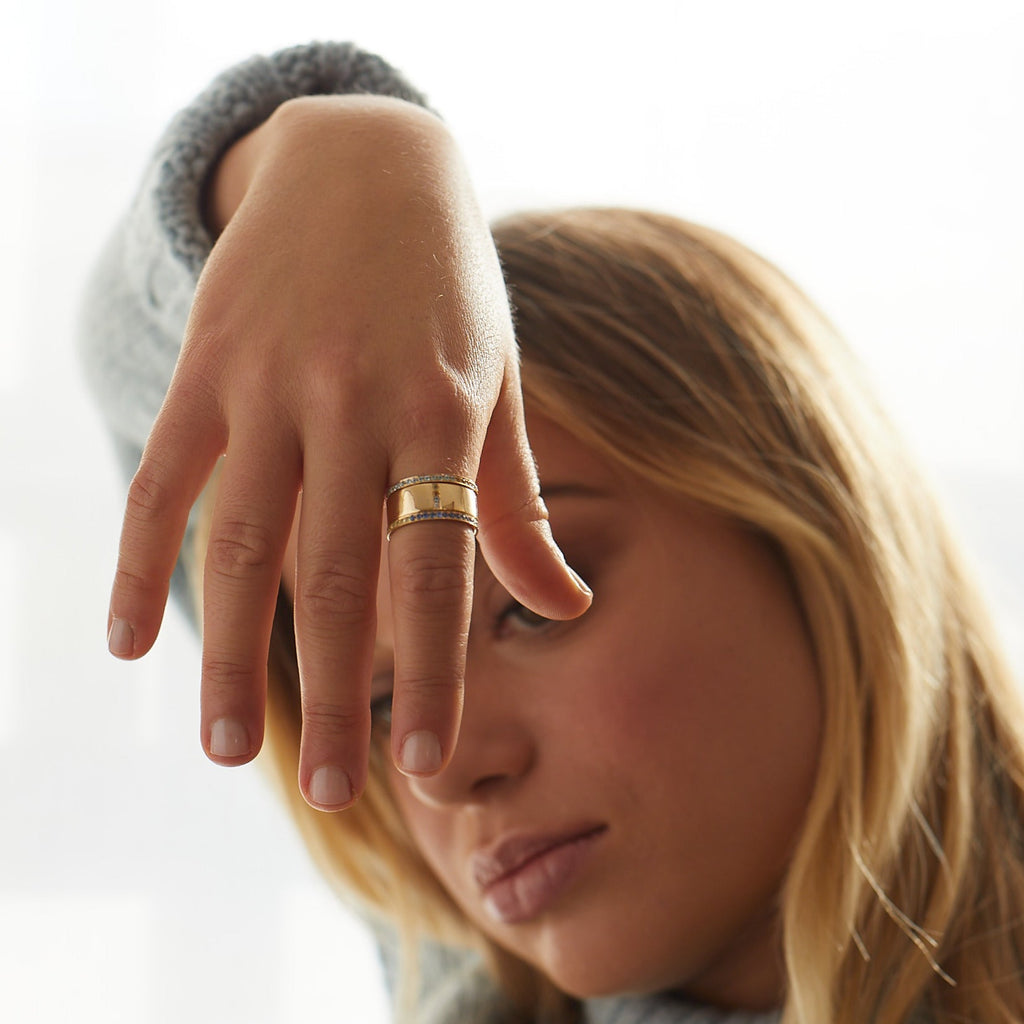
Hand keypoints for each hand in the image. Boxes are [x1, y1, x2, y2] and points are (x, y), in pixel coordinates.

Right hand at [106, 95, 590, 808]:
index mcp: (442, 412)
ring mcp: (269, 384)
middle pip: (335, 576)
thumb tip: (564, 609)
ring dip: (231, 655)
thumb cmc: (450, 289)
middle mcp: (354, 402)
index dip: (435, 672)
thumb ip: (517, 504)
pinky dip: (140, 561)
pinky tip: (128, 641)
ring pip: (242, 543)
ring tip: (228, 753)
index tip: (428, 763)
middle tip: (334, 793)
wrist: (366, 161)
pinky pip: (163, 479)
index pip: (438, 569)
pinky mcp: (206, 367)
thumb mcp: (499, 384)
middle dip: (335, 694)